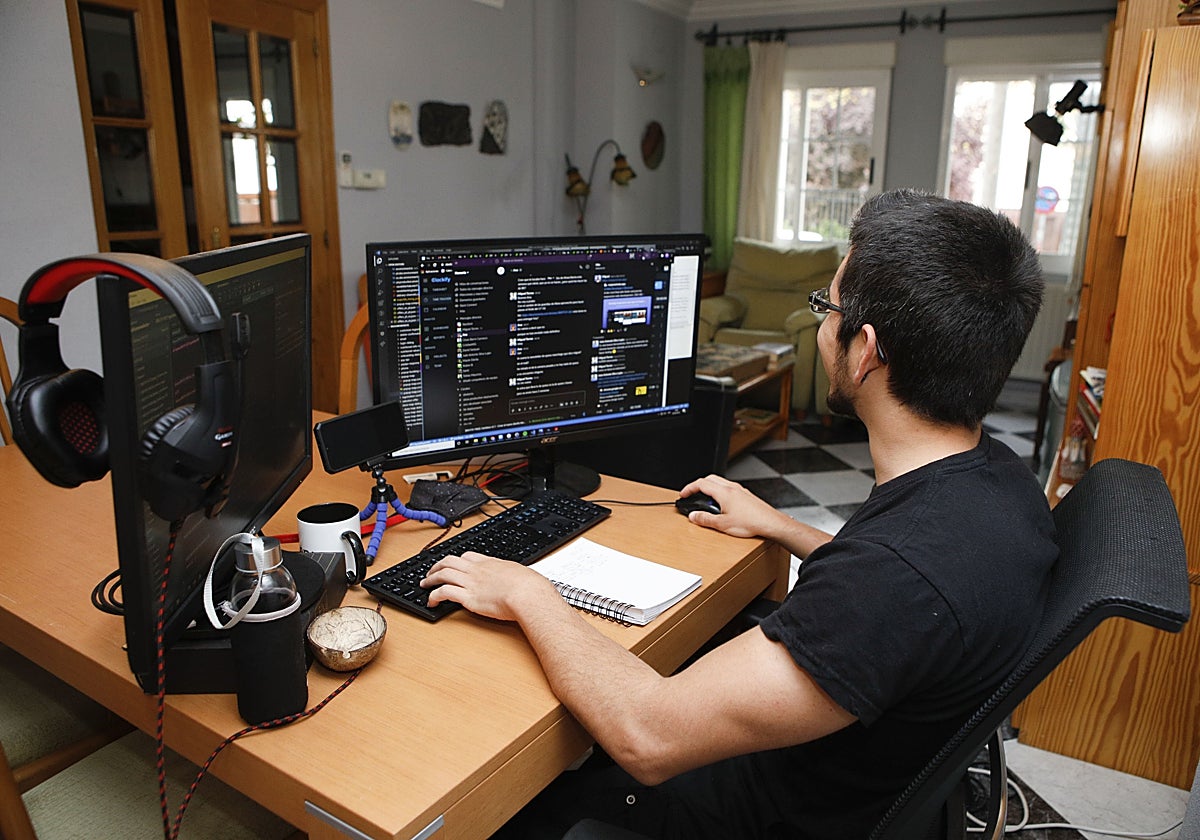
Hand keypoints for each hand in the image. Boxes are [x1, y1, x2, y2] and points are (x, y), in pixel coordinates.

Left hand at [422, 551, 556, 621]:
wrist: (527, 594)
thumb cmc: (529, 586)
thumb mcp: (519, 573)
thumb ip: (512, 575)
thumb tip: (516, 578)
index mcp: (490, 563)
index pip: (467, 556)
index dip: (456, 560)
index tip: (452, 564)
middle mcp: (477, 570)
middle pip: (449, 561)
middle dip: (437, 566)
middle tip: (430, 573)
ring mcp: (471, 583)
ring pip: (443, 574)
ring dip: (430, 579)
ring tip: (424, 585)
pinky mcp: (468, 598)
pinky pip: (444, 592)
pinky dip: (433, 596)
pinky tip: (431, 601)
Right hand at [678, 474, 790, 539]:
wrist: (771, 523)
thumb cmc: (752, 522)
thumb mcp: (722, 524)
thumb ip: (705, 519)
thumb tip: (694, 516)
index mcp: (724, 492)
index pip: (701, 483)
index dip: (689, 488)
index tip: (683, 494)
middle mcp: (732, 488)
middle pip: (710, 479)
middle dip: (698, 486)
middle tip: (692, 495)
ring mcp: (740, 491)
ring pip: (720, 483)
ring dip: (710, 489)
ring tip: (706, 502)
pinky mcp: (746, 496)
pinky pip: (728, 489)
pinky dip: (719, 493)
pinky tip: (721, 506)